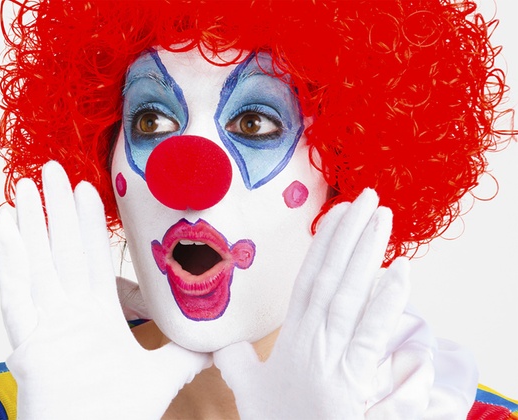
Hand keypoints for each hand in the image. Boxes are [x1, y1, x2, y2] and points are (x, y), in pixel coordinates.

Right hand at [0, 161, 209, 418]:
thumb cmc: (116, 416)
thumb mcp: (161, 376)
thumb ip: (185, 353)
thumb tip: (217, 338)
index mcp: (97, 317)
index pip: (93, 258)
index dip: (88, 223)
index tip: (86, 188)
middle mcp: (68, 314)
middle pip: (62, 250)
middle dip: (55, 208)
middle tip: (50, 168)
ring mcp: (45, 325)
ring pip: (35, 264)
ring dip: (29, 224)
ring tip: (22, 186)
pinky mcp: (27, 344)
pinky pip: (15, 296)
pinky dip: (9, 263)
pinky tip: (4, 229)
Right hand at [214, 189, 412, 418]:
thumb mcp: (248, 390)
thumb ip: (235, 361)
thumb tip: (219, 341)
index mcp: (291, 338)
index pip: (309, 280)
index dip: (323, 244)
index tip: (338, 212)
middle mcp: (314, 339)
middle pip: (333, 278)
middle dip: (351, 235)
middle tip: (369, 197)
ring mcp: (336, 357)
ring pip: (352, 295)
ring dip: (370, 254)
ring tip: (385, 219)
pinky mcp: (355, 378)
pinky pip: (372, 332)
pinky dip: (387, 299)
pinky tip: (401, 271)